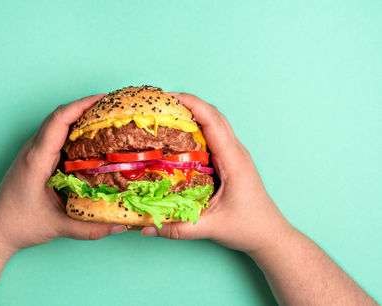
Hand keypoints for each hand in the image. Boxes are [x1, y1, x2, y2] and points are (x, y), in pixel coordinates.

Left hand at [0, 94, 126, 256]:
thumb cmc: (19, 226)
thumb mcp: (58, 227)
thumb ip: (91, 229)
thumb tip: (120, 226)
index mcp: (37, 159)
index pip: (59, 120)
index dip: (82, 105)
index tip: (104, 100)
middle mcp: (32, 150)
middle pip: (59, 116)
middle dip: (85, 107)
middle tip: (111, 107)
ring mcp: (31, 152)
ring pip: (56, 124)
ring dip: (78, 117)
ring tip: (103, 118)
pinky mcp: (33, 158)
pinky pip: (53, 136)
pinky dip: (71, 131)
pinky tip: (88, 139)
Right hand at [141, 93, 293, 253]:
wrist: (270, 235)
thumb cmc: (248, 228)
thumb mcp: (210, 228)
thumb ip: (177, 228)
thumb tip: (145, 228)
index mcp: (233, 161)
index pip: (212, 122)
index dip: (192, 104)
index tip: (169, 97)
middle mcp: (236, 152)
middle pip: (214, 115)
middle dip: (189, 103)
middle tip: (162, 103)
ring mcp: (236, 155)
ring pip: (216, 123)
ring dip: (195, 113)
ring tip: (169, 113)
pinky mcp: (232, 161)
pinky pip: (215, 136)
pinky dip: (199, 128)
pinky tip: (182, 135)